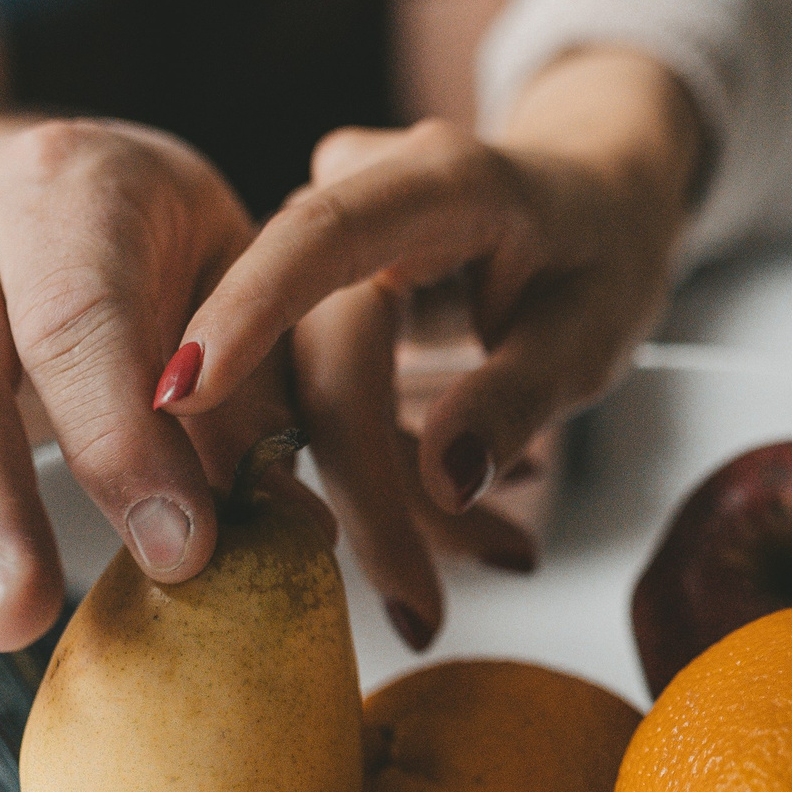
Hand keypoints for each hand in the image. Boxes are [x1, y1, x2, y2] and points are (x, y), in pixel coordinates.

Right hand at [161, 50, 699, 648]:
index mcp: (439, 178)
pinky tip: (459, 533)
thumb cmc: (602, 249)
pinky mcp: (323, 301)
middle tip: (421, 613)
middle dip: (368, 493)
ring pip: (317, 393)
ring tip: (481, 569)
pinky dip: (388, 476)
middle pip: (324, 356)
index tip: (189, 395)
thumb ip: (519, 393)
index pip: (323, 237)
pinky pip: (330, 397)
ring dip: (387, 501)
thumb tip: (447, 478)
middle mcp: (363, 200)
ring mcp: (332, 250)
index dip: (250, 310)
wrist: (594, 203)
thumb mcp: (595, 326)